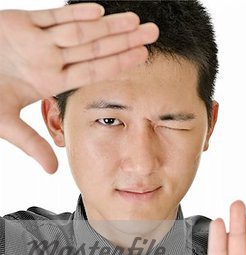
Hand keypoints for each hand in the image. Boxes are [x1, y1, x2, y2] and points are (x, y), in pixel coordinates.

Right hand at [0, 4, 158, 172]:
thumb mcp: (5, 123)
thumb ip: (31, 144)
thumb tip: (53, 171)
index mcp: (50, 80)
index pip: (92, 71)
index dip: (117, 65)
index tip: (142, 59)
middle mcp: (49, 59)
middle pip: (94, 48)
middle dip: (124, 40)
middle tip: (153, 34)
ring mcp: (37, 40)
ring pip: (79, 30)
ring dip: (107, 25)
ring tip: (136, 21)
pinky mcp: (20, 22)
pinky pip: (51, 18)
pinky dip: (72, 14)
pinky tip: (99, 12)